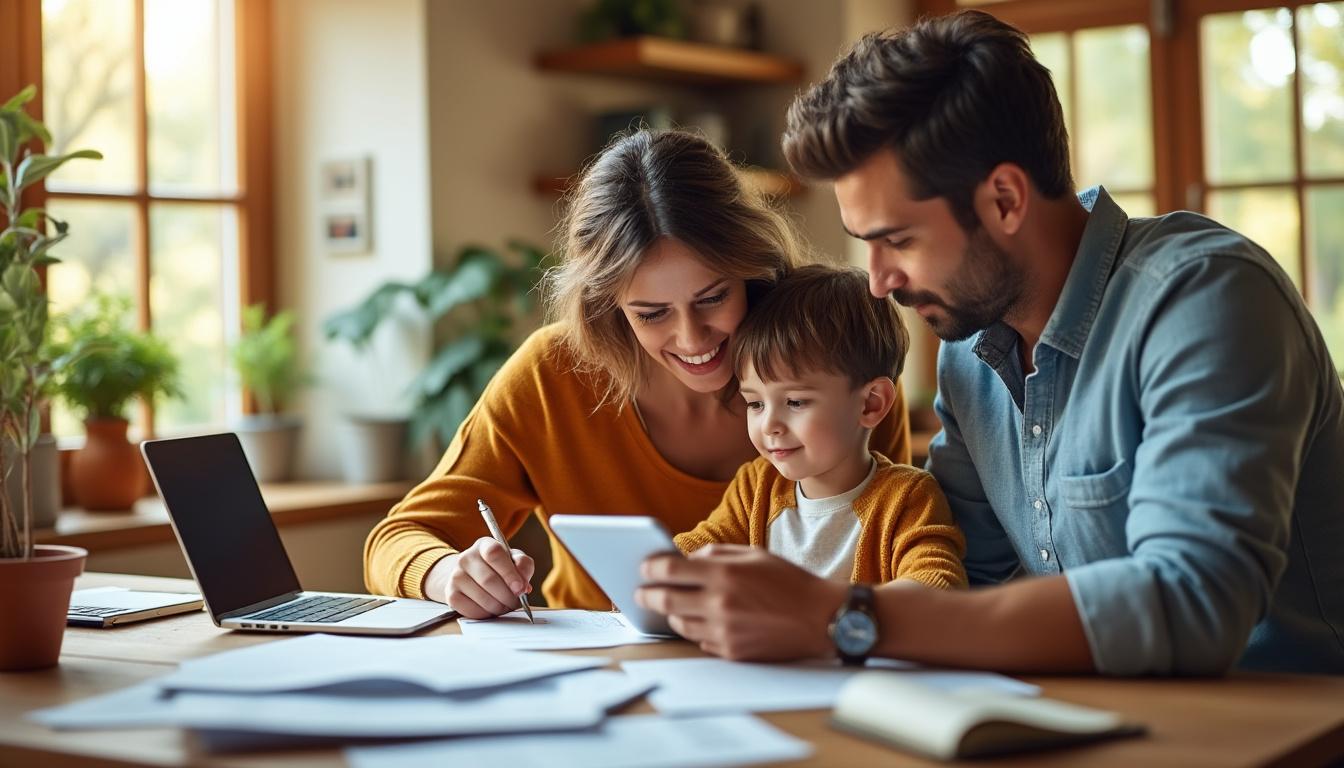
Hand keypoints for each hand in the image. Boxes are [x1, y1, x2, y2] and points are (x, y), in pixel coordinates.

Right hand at [428, 538, 534, 618]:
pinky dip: (487, 614)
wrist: (470, 576)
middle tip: (516, 602)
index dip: (509, 573)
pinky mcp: (450, 595)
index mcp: (484, 545)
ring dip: (500, 607)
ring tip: (505, 606)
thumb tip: (524, 585)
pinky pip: (472, 610)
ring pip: (482, 598)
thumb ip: (523, 566)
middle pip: (489, 580)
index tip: (520, 588)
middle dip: (508, 596)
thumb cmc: (497, 567)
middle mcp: (466, 557)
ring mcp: (455, 576)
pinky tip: (491, 609)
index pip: (494, 553)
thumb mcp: (513, 560)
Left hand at [635, 544, 846, 660]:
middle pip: (664, 600)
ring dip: (671, 612)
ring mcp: (723, 631)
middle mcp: (719, 604)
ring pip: (678, 623)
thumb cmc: (789, 582)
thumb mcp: (754, 554)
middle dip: (647, 594)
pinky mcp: (731, 652)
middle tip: (641, 591)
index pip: (668, 571)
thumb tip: (686, 560)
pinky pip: (700, 640)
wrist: (821, 618)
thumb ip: (717, 555)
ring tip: (672, 604)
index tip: (643, 567)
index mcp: (724, 574)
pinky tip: (703, 619)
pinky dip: (696, 629)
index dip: (650, 568)